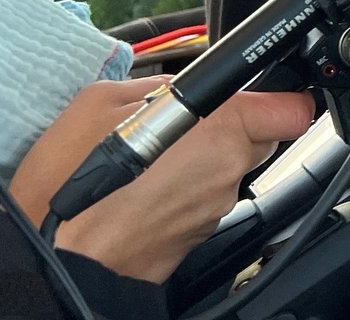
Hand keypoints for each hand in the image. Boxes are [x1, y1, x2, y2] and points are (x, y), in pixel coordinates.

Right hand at [10, 79, 314, 282]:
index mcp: (218, 133)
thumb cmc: (72, 190)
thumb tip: (179, 86)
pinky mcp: (198, 236)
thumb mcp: (99, 102)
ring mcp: (214, 209)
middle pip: (258, 137)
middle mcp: (226, 174)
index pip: (291, 111)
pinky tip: (145, 187)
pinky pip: (203, 197)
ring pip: (228, 168)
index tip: (268, 92)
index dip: (282, 97)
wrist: (59, 264)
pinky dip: (182, 188)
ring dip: (200, 158)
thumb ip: (155, 85)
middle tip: (183, 122)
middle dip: (230, 125)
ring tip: (151, 158)